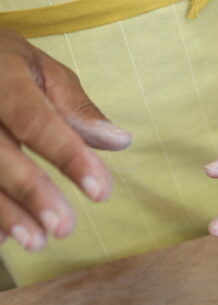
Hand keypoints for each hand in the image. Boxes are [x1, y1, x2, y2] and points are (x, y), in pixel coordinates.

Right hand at [0, 28, 131, 250]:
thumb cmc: (1, 62)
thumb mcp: (39, 68)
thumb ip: (76, 107)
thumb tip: (119, 141)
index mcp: (0, 75)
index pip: (36, 120)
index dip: (69, 157)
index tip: (102, 192)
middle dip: (32, 192)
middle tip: (64, 228)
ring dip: (3, 213)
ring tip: (37, 242)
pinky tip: (2, 240)